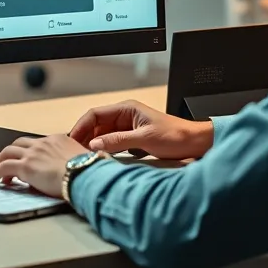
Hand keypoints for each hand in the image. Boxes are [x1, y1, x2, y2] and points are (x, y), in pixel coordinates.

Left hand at [0, 134, 87, 198]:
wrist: (85, 175)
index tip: (25, 162)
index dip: (28, 153)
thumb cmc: (89, 171)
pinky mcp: (26, 166)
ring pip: (7, 152)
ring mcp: (33, 153)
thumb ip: (75, 163)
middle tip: (3, 166)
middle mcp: (44, 143)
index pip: (37, 144)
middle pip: (18, 144)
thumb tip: (76, 170)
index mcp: (58, 140)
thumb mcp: (83, 161)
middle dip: (8, 154)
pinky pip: (2, 167)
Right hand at [69, 99, 212, 160]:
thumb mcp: (144, 139)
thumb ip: (118, 141)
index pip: (95, 114)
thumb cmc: (175, 136)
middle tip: (73, 152)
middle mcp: (125, 116)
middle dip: (84, 137)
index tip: (71, 140)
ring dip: (93, 145)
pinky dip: (104, 150)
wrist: (195, 143)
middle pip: (96, 125)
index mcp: (126, 109)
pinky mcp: (132, 139)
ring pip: (102, 135)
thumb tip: (94, 144)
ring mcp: (128, 128)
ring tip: (83, 157)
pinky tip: (99, 159)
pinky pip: (112, 143)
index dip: (81, 126)